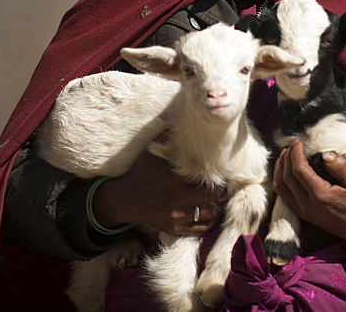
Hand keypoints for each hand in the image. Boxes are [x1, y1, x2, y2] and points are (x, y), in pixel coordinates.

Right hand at [91, 149, 224, 235]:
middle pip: (213, 195)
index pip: (205, 176)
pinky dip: (208, 221)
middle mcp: (177, 198)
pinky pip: (200, 228)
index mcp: (174, 177)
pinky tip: (208, 212)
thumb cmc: (142, 171)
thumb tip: (181, 118)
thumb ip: (168, 139)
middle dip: (218, 189)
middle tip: (220, 185)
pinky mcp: (175, 228)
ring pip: (209, 213)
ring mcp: (176, 215)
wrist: (126, 199)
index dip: (216, 173)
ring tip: (215, 199)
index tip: (220, 169)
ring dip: (215, 205)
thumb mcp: (152, 152)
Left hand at [272, 139, 345, 243]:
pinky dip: (280, 179)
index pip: (300, 170)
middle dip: (287, 158)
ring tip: (286, 154)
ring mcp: (303, 211)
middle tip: (292, 145)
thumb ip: (342, 167)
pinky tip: (286, 170)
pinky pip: (283, 195)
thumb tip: (326, 154)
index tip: (298, 141)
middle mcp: (308, 205)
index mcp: (321, 196)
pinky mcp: (302, 214)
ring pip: (281, 187)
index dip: (296, 153)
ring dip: (280, 168)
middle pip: (287, 177)